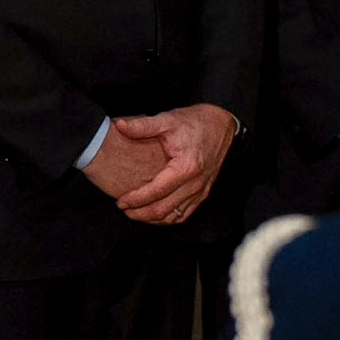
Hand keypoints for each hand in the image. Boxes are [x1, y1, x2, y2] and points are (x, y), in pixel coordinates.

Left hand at [97, 104, 236, 224]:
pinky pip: (185, 214)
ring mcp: (201, 190)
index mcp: (185, 167)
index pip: (156, 191)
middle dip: (140, 213)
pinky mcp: (204, 193)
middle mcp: (195, 183)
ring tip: (135, 213)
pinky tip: (154, 214)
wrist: (219, 124)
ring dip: (152, 219)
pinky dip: (168, 219)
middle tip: (123, 209)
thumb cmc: (193, 122)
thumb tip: (120, 126)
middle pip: (163, 210)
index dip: (135, 199)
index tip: (120, 201)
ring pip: (174, 217)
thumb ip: (142, 125)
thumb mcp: (166, 120)